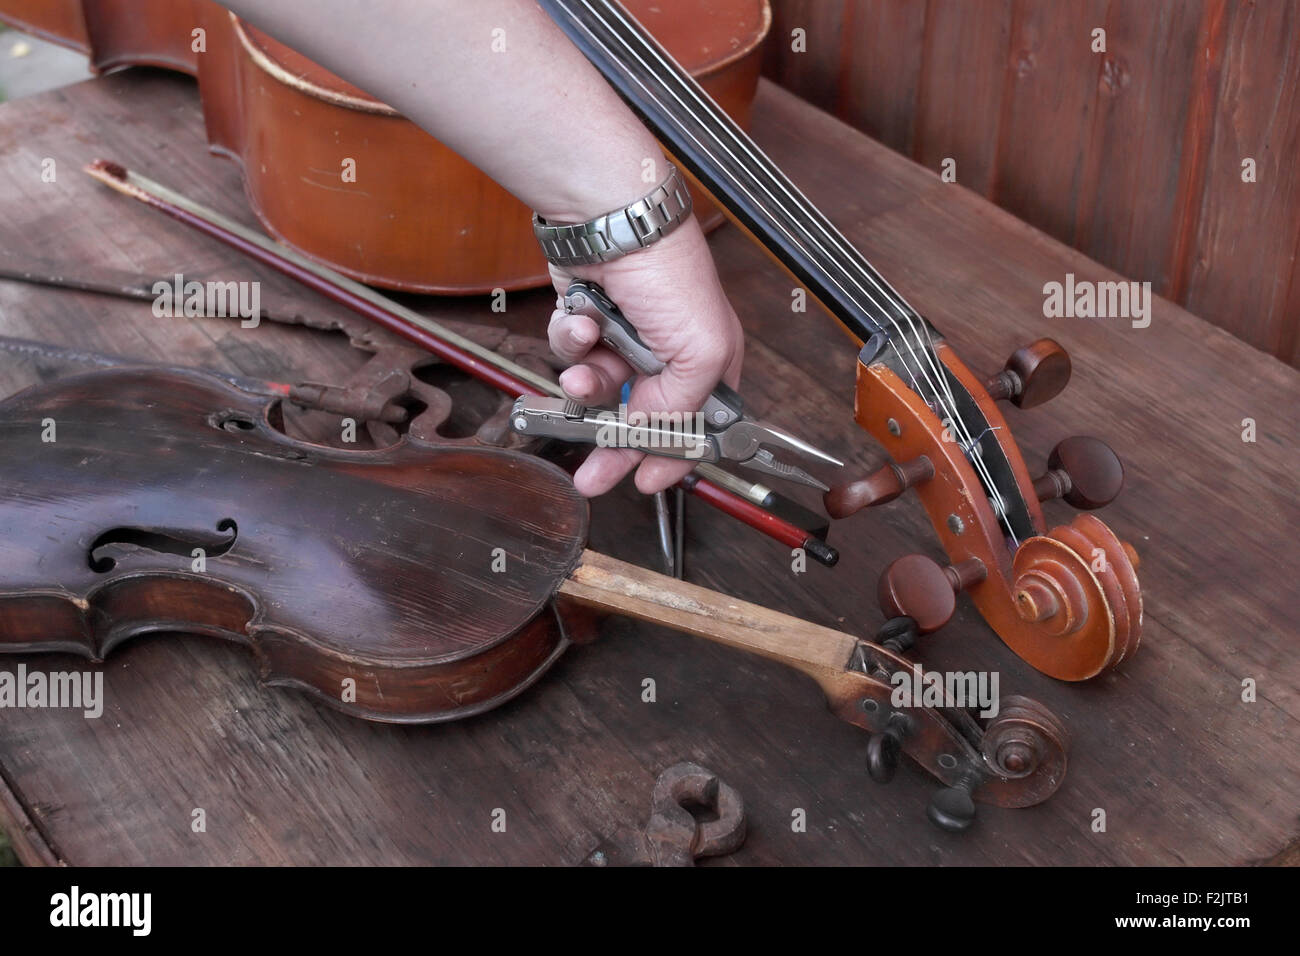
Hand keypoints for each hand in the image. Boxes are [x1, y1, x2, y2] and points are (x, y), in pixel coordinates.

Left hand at [546, 217, 743, 496]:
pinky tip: (582, 324)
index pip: (694, 425)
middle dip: (614, 446)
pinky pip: (574, 353)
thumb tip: (650, 432)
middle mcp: (668, 352)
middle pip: (640, 417)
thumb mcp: (700, 352)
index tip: (647, 480)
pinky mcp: (590, 320)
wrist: (612, 220)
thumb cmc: (668, 272)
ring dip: (588, 387)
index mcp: (709, 360)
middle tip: (593, 477)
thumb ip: (681, 404)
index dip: (671, 456)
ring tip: (581, 379)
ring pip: (600, 388)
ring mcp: (626, 337)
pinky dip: (574, 343)